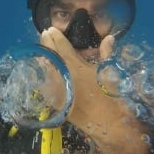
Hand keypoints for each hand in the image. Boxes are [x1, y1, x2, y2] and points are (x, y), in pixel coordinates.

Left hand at [40, 27, 148, 153]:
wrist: (108, 123)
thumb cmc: (110, 96)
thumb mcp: (109, 72)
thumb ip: (106, 53)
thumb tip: (109, 38)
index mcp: (76, 68)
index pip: (63, 48)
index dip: (57, 37)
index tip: (51, 29)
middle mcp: (63, 77)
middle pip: (51, 56)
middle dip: (47, 44)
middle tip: (44, 34)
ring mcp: (57, 90)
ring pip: (46, 69)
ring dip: (44, 57)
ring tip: (42, 49)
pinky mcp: (56, 102)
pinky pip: (46, 85)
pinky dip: (44, 75)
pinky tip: (43, 70)